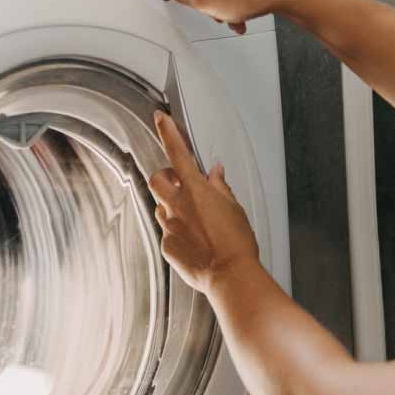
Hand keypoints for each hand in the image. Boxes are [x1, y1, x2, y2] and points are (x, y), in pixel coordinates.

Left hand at [147, 110, 260, 294]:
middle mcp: (177, 206)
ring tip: (196, 221)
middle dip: (166, 177)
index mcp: (195, 190)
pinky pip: (168, 232)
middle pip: (157, 179)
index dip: (167, 131)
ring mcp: (169, 227)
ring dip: (174, 207)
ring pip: (162, 207)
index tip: (160, 118)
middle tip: (182, 184)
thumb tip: (215, 174)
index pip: (177, 152)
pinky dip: (179, 232)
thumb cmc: (237, 244)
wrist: (229, 276)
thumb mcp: (235, 209)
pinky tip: (196, 242)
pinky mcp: (167, 247)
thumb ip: (221, 188)